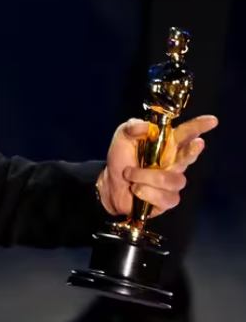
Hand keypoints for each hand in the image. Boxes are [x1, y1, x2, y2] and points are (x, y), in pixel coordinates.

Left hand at [97, 114, 217, 217]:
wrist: (109, 185)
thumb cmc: (121, 159)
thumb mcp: (122, 138)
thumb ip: (132, 128)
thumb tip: (145, 126)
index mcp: (167, 145)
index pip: (186, 134)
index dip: (199, 126)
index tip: (211, 121)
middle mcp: (174, 162)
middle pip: (190, 156)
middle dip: (193, 150)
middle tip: (197, 143)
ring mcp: (172, 182)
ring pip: (173, 180)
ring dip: (147, 176)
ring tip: (129, 174)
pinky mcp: (167, 200)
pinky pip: (166, 197)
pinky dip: (146, 192)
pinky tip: (136, 190)